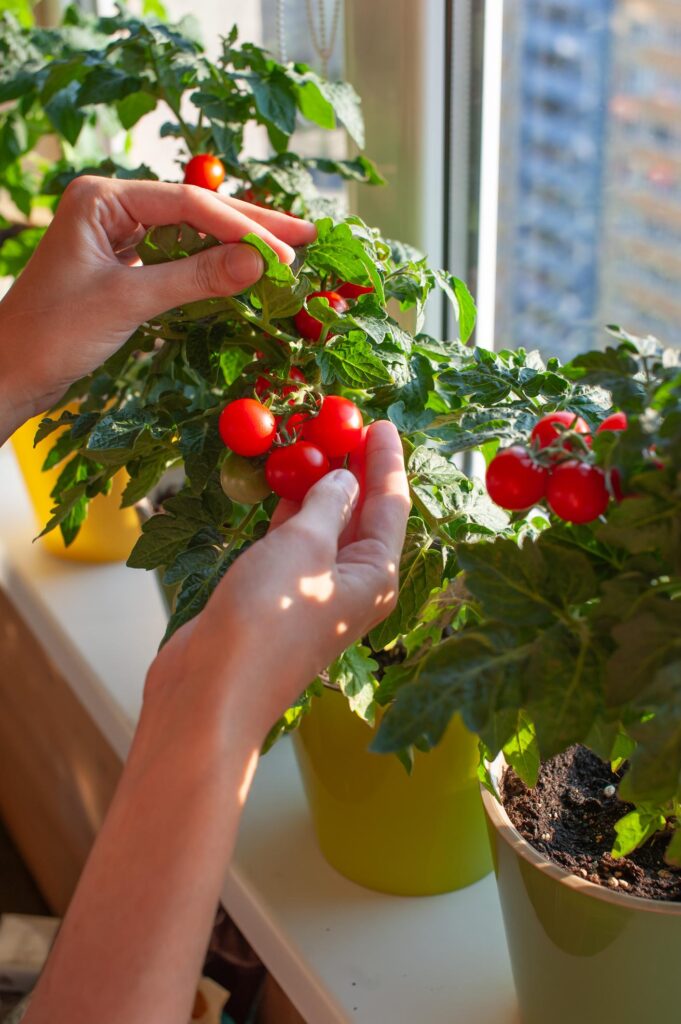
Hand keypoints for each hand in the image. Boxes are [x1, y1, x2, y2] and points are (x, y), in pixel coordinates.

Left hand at [0, 176, 314, 438]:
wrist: (10, 371)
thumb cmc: (52, 333)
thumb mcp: (128, 302)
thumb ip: (196, 279)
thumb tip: (261, 265)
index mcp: (102, 198)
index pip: (188, 205)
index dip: (242, 229)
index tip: (288, 253)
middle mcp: (111, 206)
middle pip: (195, 210)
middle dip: (250, 226)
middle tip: (307, 235)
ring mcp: (117, 234)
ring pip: (191, 232)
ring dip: (236, 244)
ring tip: (289, 249)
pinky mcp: (123, 263)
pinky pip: (178, 256)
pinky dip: (213, 265)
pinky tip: (245, 268)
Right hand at [144, 421, 409, 747]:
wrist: (213, 687)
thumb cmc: (269, 616)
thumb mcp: (305, 546)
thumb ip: (327, 503)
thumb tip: (344, 478)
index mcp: (376, 576)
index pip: (391, 505)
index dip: (386, 460)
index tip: (381, 421)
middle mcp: (352, 584)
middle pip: (360, 514)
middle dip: (353, 468)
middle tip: (341, 422)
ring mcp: (313, 590)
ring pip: (323, 525)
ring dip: (317, 485)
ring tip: (311, 440)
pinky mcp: (278, 594)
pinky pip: (293, 541)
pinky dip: (289, 510)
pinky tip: (282, 483)